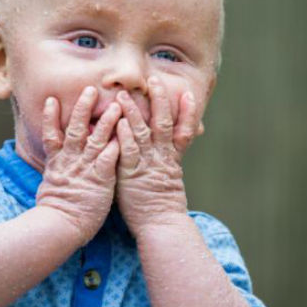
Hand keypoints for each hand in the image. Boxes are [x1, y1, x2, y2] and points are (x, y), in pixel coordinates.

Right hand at [35, 86, 121, 245]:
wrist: (59, 227)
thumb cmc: (55, 212)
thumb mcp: (50, 187)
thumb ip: (56, 172)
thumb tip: (54, 167)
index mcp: (58, 163)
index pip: (52, 134)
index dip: (51, 116)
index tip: (53, 99)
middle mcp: (71, 161)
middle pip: (76, 129)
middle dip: (83, 108)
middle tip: (90, 89)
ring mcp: (86, 169)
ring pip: (95, 138)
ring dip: (106, 120)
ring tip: (115, 104)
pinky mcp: (100, 179)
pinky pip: (109, 158)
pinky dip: (116, 145)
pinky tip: (125, 132)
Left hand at [115, 77, 199, 236]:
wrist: (161, 227)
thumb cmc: (161, 208)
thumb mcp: (170, 182)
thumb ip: (167, 165)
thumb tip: (167, 154)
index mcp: (172, 159)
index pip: (183, 130)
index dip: (186, 111)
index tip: (188, 93)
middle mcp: (162, 158)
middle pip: (163, 123)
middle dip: (159, 100)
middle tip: (154, 79)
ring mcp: (147, 164)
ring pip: (143, 132)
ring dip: (134, 111)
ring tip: (125, 93)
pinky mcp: (132, 174)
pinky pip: (129, 150)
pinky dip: (124, 134)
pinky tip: (118, 121)